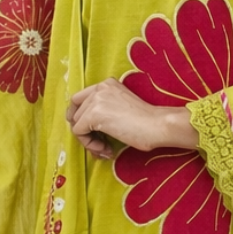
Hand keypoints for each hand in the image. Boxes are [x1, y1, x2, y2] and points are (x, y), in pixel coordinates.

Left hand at [66, 78, 198, 160]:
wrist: (157, 125)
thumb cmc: (146, 123)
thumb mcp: (121, 108)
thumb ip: (104, 110)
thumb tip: (83, 127)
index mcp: (107, 84)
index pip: (80, 99)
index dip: (80, 118)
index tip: (91, 133)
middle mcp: (99, 88)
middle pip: (75, 112)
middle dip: (84, 132)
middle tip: (99, 145)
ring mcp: (95, 99)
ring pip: (76, 124)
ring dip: (89, 141)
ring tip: (105, 149)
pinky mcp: (93, 113)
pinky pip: (78, 132)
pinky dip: (89, 144)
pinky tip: (106, 149)